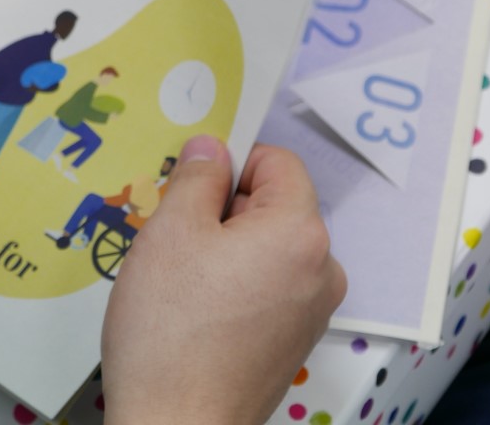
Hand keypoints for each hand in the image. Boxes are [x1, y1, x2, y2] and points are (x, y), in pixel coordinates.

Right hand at [102, 136, 345, 423]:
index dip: (232, 161)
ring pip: (265, 249)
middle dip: (223, 210)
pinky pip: (265, 288)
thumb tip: (212, 149)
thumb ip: (197, 177)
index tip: (193, 179)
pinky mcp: (290, 342)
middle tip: (175, 236)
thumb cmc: (172, 335)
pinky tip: (193, 310)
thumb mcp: (171, 231)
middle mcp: (319, 270)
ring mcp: (309, 310)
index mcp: (300, 233)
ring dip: (224, 249)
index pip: (278, 162)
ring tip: (180, 280)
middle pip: (273, 206)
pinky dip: (232, 285)